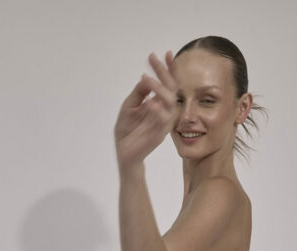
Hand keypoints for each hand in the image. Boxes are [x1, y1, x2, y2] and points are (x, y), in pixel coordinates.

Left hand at [114, 50, 177, 168]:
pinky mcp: (158, 135)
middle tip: (153, 58)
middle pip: (172, 89)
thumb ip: (139, 92)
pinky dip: (158, 110)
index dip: (169, 69)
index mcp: (158, 104)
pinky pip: (163, 121)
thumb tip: (146, 78)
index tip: (166, 53)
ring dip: (159, 88)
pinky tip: (150, 102)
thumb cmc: (127, 130)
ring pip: (170, 103)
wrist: (123, 152)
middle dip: (164, 72)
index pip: (169, 84)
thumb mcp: (130, 105)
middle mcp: (164, 111)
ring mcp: (163, 123)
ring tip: (147, 78)